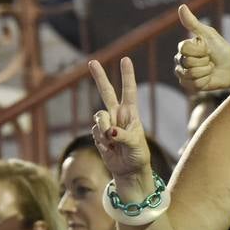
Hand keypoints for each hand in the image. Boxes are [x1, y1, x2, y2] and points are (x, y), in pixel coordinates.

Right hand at [88, 56, 153, 190]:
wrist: (128, 170)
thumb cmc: (138, 155)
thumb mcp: (135, 145)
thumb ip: (122, 136)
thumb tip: (108, 131)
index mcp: (131, 113)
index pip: (129, 90)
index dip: (127, 75)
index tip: (125, 59)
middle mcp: (118, 115)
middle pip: (106, 92)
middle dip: (99, 77)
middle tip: (92, 62)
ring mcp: (107, 123)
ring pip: (98, 116)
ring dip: (102, 128)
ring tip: (112, 142)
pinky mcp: (98, 134)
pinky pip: (94, 132)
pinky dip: (100, 141)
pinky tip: (108, 148)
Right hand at [174, 4, 229, 94]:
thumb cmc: (221, 49)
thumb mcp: (209, 34)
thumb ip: (193, 23)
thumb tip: (181, 7)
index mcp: (183, 48)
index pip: (184, 49)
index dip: (200, 50)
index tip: (207, 48)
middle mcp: (180, 61)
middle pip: (188, 63)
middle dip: (204, 61)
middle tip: (210, 59)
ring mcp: (183, 74)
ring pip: (191, 74)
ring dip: (206, 71)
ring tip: (210, 68)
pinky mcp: (189, 86)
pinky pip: (194, 85)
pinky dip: (206, 81)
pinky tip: (209, 77)